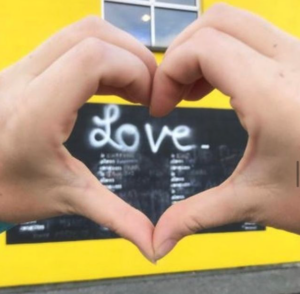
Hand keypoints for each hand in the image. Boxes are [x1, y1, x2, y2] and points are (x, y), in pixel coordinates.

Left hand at [0, 16, 156, 261]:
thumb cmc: (5, 190)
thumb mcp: (66, 200)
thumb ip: (116, 217)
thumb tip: (154, 243)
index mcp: (35, 112)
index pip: (92, 58)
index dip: (134, 70)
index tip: (150, 100)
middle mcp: (22, 79)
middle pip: (91, 35)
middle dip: (133, 58)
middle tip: (148, 91)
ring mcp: (19, 67)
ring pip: (80, 32)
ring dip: (118, 52)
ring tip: (133, 86)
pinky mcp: (22, 67)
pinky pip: (69, 43)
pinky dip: (102, 56)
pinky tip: (111, 83)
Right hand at [151, 3, 299, 260]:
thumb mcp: (255, 201)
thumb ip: (197, 215)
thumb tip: (159, 238)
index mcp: (274, 95)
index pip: (202, 48)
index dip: (168, 72)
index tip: (162, 106)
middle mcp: (293, 63)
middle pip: (215, 22)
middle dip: (181, 54)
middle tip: (174, 93)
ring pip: (236, 23)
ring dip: (202, 50)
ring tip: (194, 89)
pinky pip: (254, 36)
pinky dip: (224, 52)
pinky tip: (222, 86)